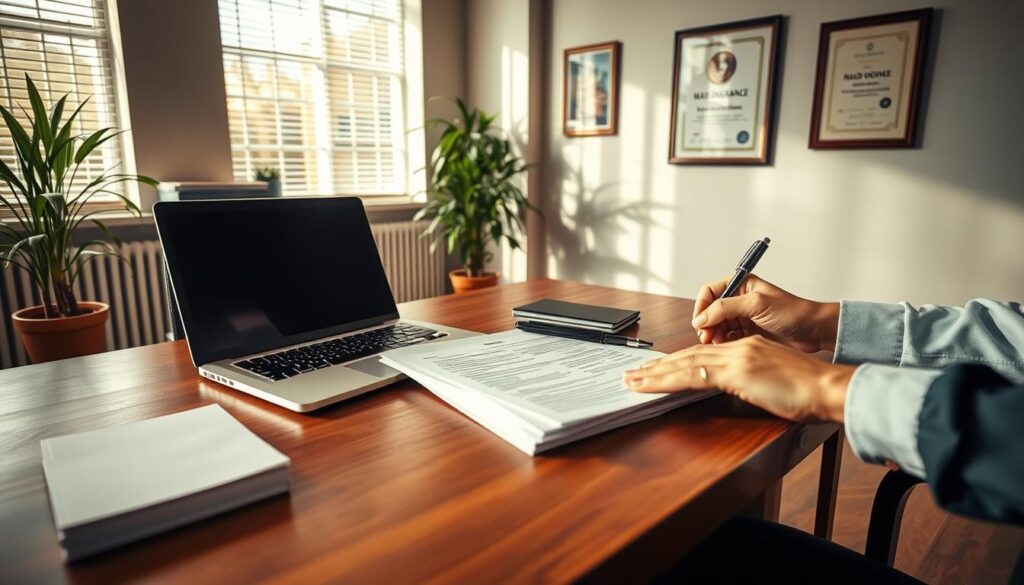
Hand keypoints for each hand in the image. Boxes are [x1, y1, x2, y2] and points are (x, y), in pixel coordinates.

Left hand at [623, 336, 854, 422]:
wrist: (830, 389)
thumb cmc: (811, 392)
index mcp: (748, 348)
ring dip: (654, 373)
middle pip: (688, 356)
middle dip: (658, 366)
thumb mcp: (774, 382)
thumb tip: (737, 389)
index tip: (657, 368)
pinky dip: (667, 381)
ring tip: (631, 380)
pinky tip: (650, 385)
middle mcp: (738, 348)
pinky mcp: (737, 371)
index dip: (677, 361)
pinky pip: (693, 375)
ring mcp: (737, 357)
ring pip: (684, 363)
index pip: (703, 354)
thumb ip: (752, 381)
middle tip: (633, 372)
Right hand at [692, 274, 839, 352]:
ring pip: (718, 326)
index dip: (702, 306)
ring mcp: (744, 317)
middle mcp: (740, 300)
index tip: (699, 321)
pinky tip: (729, 346)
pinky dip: (725, 342)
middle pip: (711, 311)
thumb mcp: (756, 304)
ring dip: (715, 335)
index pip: (710, 292)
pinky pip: (728, 337)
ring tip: (718, 342)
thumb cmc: (794, 312)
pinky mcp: (748, 333)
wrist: (814, 332)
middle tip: (707, 336)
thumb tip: (702, 316)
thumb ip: (726, 308)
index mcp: (742, 285)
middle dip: (707, 323)